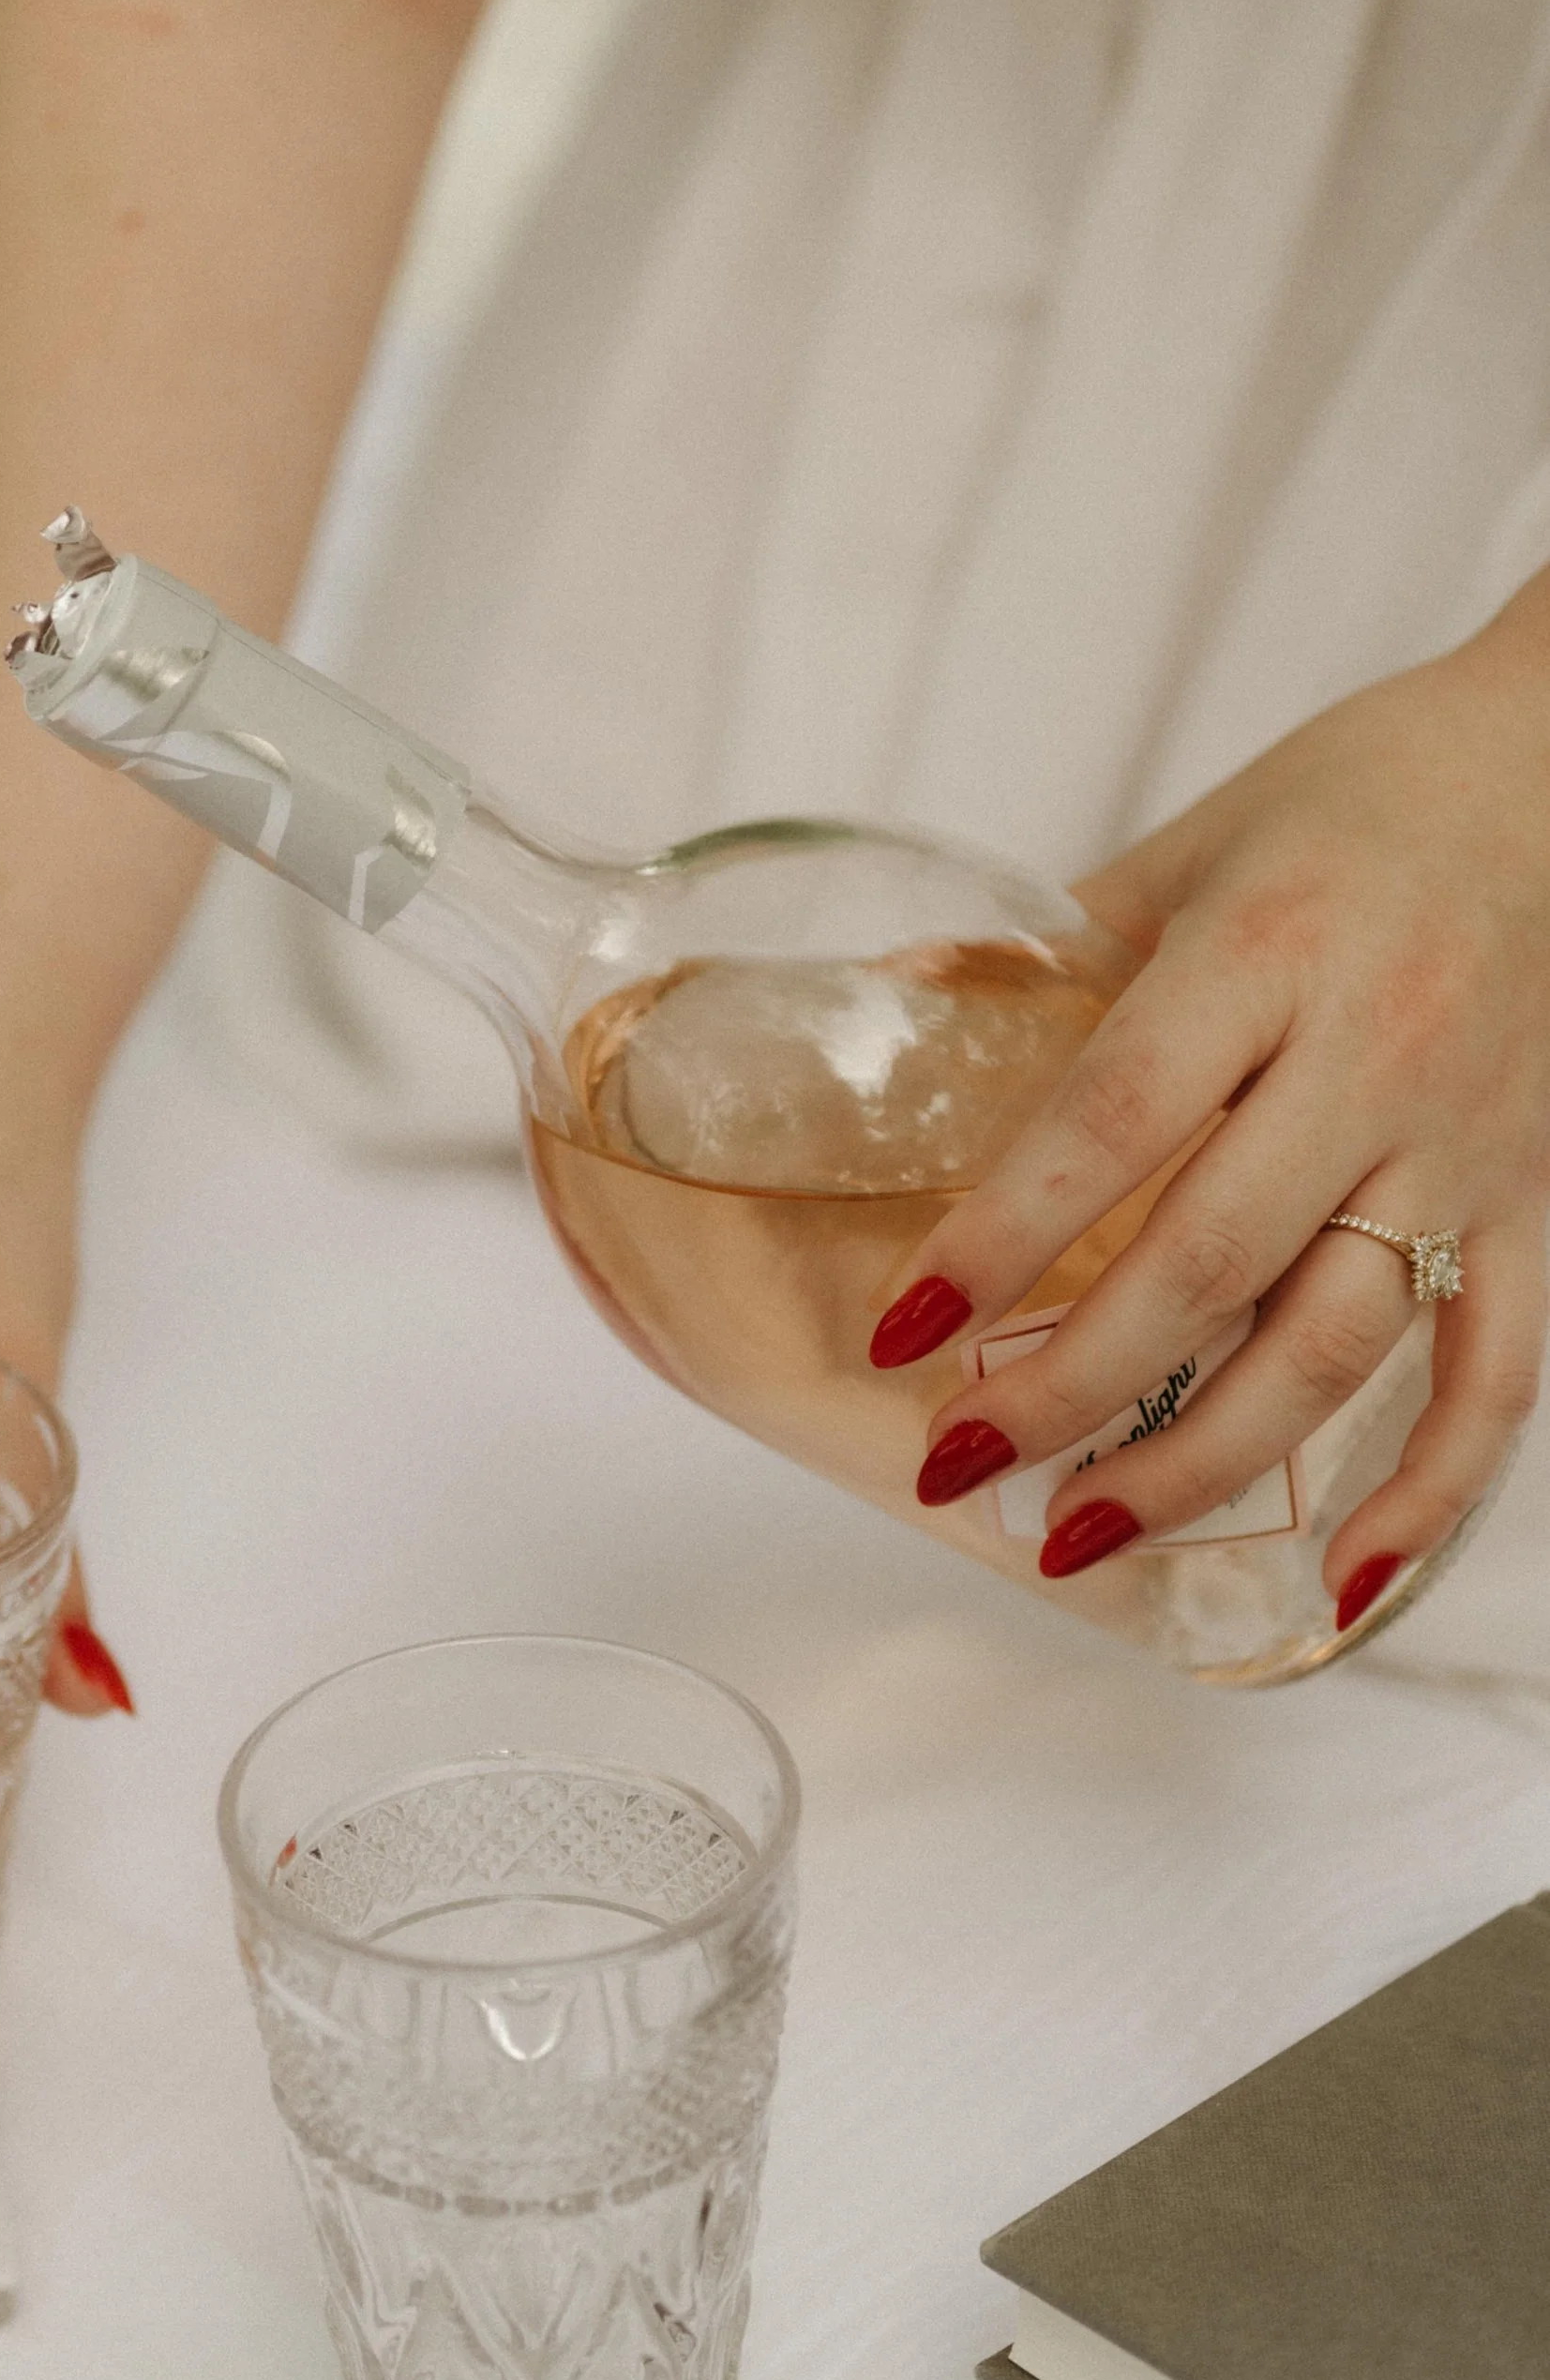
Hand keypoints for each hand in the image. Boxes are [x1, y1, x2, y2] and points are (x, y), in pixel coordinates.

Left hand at [878, 570, 1549, 1611]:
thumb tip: (893, 1016)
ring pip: (1334, 1345)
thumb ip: (1054, 954)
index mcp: (1267, 953)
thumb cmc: (1358, 798)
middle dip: (1070, 1386)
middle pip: (1212, 1264)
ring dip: (1202, 1461)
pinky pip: (1495, 1376)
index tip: (902, 1330)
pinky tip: (1343, 1580)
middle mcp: (1374, 1057)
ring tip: (1078, 1533)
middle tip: (956, 1465)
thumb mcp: (1190, 848)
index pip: (1113, 1122)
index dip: (1000, 1237)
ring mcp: (1467, 1147)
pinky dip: (1429, 1491)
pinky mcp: (1535, 1205)